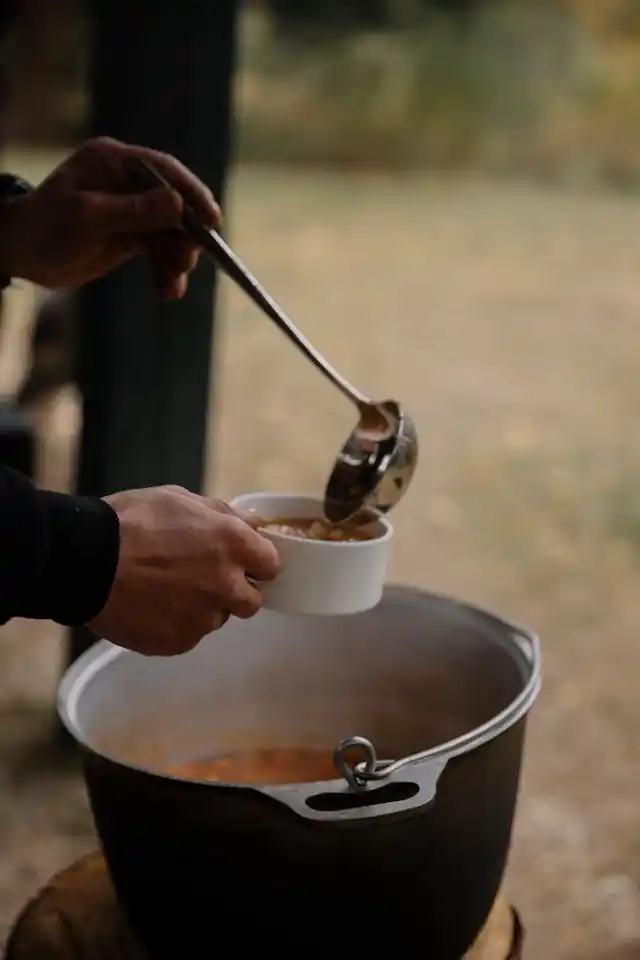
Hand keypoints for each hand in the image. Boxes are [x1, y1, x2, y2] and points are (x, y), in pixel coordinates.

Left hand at [0, 136, 220, 297]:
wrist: (22, 257)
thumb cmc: (44, 228)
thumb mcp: (88, 217)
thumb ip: (134, 211)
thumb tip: (178, 204)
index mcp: (114, 162)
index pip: (164, 171)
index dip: (192, 193)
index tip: (212, 220)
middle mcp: (127, 181)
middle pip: (175, 205)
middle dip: (185, 236)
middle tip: (185, 263)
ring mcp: (131, 210)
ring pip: (171, 233)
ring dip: (176, 260)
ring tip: (172, 284)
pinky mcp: (131, 236)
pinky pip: (160, 252)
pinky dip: (167, 271)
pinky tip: (168, 291)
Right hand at [88, 486, 279, 656]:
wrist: (85, 560)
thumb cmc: (131, 521)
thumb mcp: (180, 500)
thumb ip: (223, 514)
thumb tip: (252, 522)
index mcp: (233, 545)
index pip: (271, 564)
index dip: (255, 563)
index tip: (242, 562)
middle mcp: (226, 585)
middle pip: (252, 601)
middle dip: (235, 592)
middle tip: (204, 579)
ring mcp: (203, 618)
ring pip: (216, 619)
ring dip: (202, 608)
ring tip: (166, 590)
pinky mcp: (178, 642)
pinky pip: (187, 635)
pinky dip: (175, 624)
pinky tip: (151, 606)